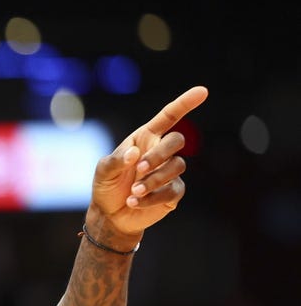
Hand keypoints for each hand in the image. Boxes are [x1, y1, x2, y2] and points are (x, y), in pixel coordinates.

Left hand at [90, 85, 208, 236]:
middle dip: (159, 154)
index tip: (202, 91)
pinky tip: (134, 202)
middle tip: (139, 169)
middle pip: (177, 140)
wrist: (109, 215)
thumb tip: (134, 153)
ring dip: (154, 179)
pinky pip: (172, 189)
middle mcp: (160, 152)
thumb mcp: (103, 171)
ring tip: (133, 191)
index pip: (168, 117)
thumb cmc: (107, 186)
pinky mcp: (173, 192)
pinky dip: (152, 197)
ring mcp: (169, 172)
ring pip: (177, 165)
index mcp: (145, 139)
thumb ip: (116, 160)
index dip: (184, 104)